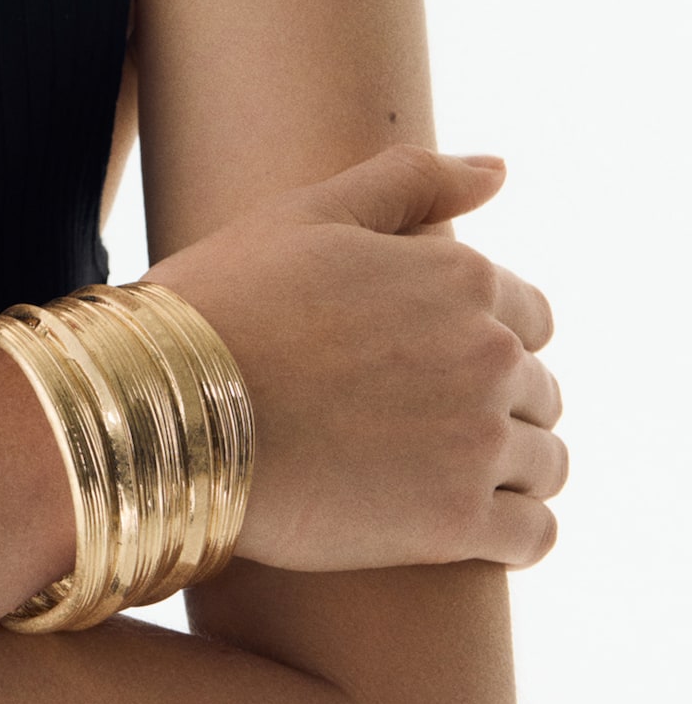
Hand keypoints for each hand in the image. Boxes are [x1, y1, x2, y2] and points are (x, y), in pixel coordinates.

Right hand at [150, 145, 565, 573]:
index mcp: (463, 278)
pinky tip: (472, 532)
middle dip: (495, 406)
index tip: (428, 367)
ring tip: (441, 481)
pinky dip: (516, 534)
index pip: (529, 317)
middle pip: (538, 391)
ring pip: (546, 462)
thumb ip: (411, 180)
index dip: (481, 340)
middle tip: (420, 428)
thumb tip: (499, 169)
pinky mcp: (456, 523)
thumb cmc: (222, 304)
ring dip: (512, 471)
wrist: (158, 408)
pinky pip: (535, 534)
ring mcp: (478, 440)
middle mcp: (489, 354)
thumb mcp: (308, 213)